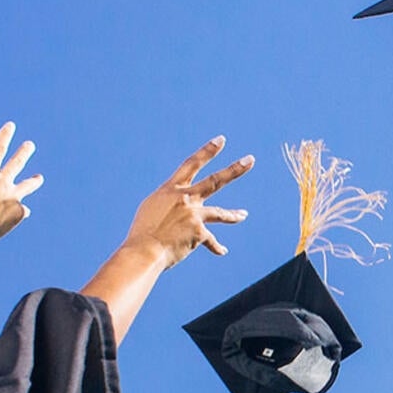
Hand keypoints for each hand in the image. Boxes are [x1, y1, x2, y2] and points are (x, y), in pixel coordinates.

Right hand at [0, 122, 44, 239]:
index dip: (5, 136)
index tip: (11, 126)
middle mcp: (3, 183)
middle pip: (17, 163)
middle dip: (24, 152)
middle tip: (30, 145)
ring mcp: (13, 198)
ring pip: (27, 186)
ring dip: (34, 181)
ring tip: (40, 178)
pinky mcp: (18, 213)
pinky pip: (21, 211)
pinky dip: (20, 211)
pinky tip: (21, 213)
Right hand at [121, 136, 252, 267]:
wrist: (143, 251)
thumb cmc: (143, 232)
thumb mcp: (152, 207)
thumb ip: (171, 200)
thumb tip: (185, 200)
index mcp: (170, 189)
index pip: (191, 165)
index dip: (207, 151)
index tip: (221, 140)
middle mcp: (184, 198)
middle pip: (214, 181)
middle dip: (234, 170)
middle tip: (250, 159)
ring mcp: (193, 214)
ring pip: (220, 213)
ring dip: (234, 215)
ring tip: (244, 215)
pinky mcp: (199, 233)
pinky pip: (211, 241)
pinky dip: (216, 247)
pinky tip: (223, 250)